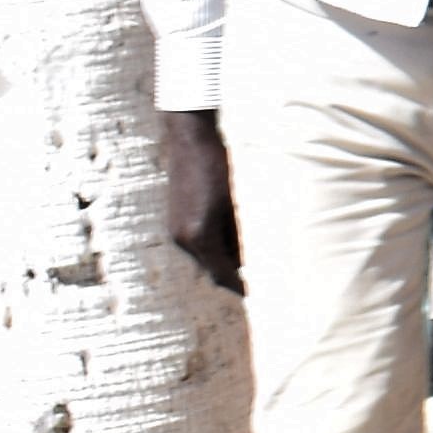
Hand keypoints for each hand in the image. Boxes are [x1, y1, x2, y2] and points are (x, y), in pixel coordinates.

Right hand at [155, 108, 243, 294]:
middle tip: (258, 280)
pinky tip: (232, 238)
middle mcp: (182, 238)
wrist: (190, 139)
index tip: (257, 293)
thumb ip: (240, 234)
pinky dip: (213, 247)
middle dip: (232, 275)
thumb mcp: (236, 202)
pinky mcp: (174, 221)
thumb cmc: (218, 167)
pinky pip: (196, 244)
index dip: (240, 286)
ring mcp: (175, 230)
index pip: (222, 274)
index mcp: (199, 236)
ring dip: (222, 260)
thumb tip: (250, 258)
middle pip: (210, 270)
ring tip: (248, 258)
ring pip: (203, 258)